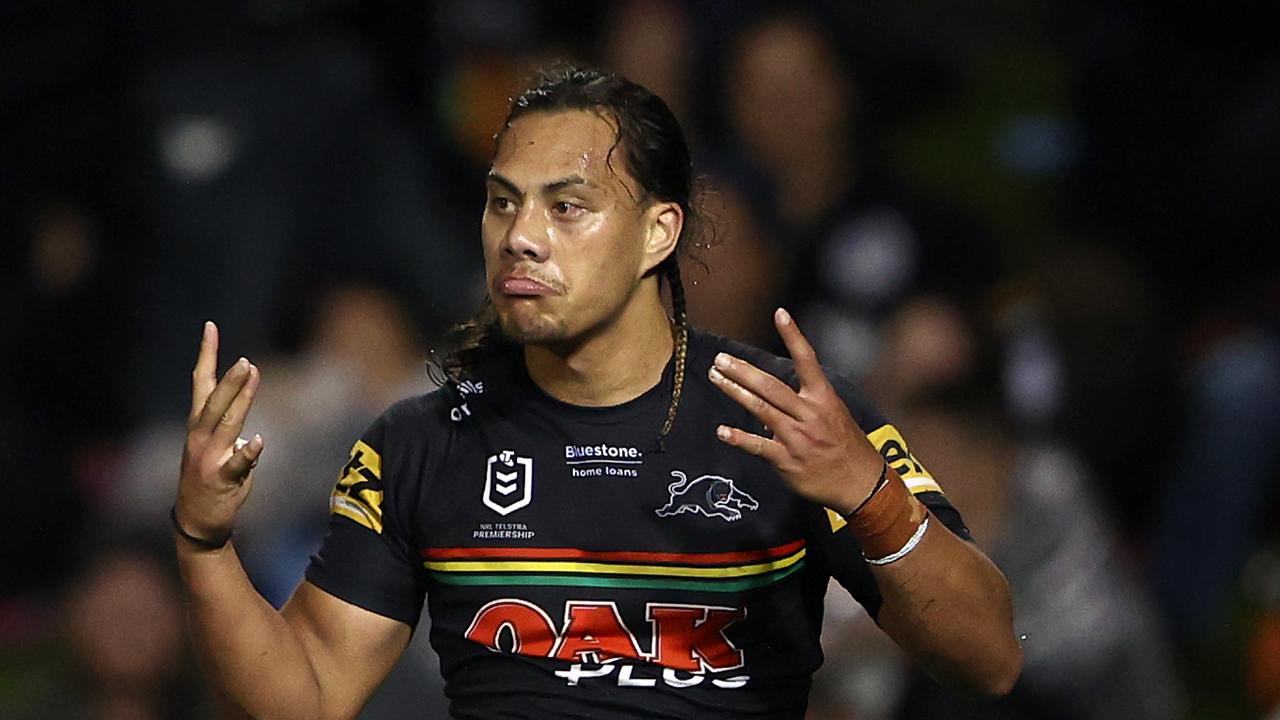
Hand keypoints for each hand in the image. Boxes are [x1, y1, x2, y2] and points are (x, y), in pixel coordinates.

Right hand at [176, 321, 263, 541]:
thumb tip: (249, 405)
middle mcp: (200, 437)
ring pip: (227, 424)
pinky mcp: (221, 479)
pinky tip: (259, 441)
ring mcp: (209, 458)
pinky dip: (248, 452)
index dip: (206, 354)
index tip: (210, 327)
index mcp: (198, 425)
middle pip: (215, 401)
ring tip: (252, 376)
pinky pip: (237, 464)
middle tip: (244, 360)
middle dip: (229, 380)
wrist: (197, 521)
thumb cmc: (209, 479)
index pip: (201, 382)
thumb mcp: (216, 446)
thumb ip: (230, 425)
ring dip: (240, 400)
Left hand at [708, 308, 883, 511]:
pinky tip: (722, 431)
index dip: (794, 335)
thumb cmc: (845, 445)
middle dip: (743, 370)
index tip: (779, 313)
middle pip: (771, 386)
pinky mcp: (788, 461)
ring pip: (762, 410)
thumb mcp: (834, 414)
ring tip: (716, 377)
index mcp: (823, 398)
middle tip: (720, 358)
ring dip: (736, 392)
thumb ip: (804, 402)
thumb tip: (770, 400)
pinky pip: (760, 447)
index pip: (807, 360)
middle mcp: (810, 414)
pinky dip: (740, 438)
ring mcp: (798, 438)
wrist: (861, 483)